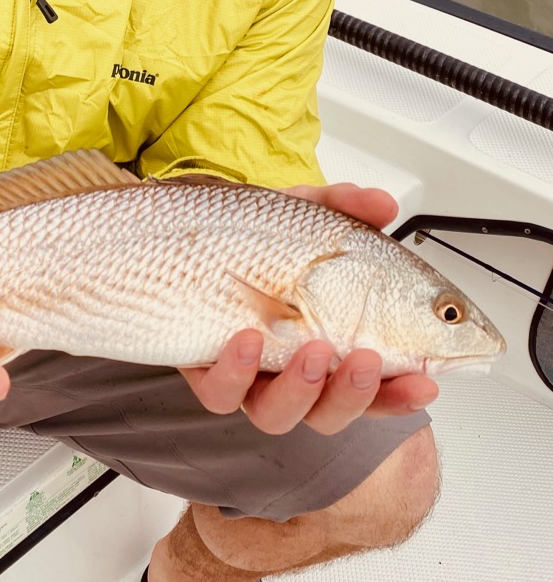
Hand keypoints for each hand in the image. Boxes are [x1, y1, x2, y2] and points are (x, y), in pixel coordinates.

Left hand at [178, 182, 439, 432]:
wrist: (190, 229)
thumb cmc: (256, 234)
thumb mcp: (306, 213)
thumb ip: (345, 207)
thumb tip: (381, 204)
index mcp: (330, 342)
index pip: (375, 386)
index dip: (401, 393)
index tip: (426, 381)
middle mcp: (291, 368)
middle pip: (330, 413)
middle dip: (354, 394)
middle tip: (366, 360)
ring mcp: (249, 374)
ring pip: (278, 414)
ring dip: (302, 387)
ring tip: (312, 348)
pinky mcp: (206, 369)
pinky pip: (220, 391)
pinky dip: (236, 372)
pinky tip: (248, 339)